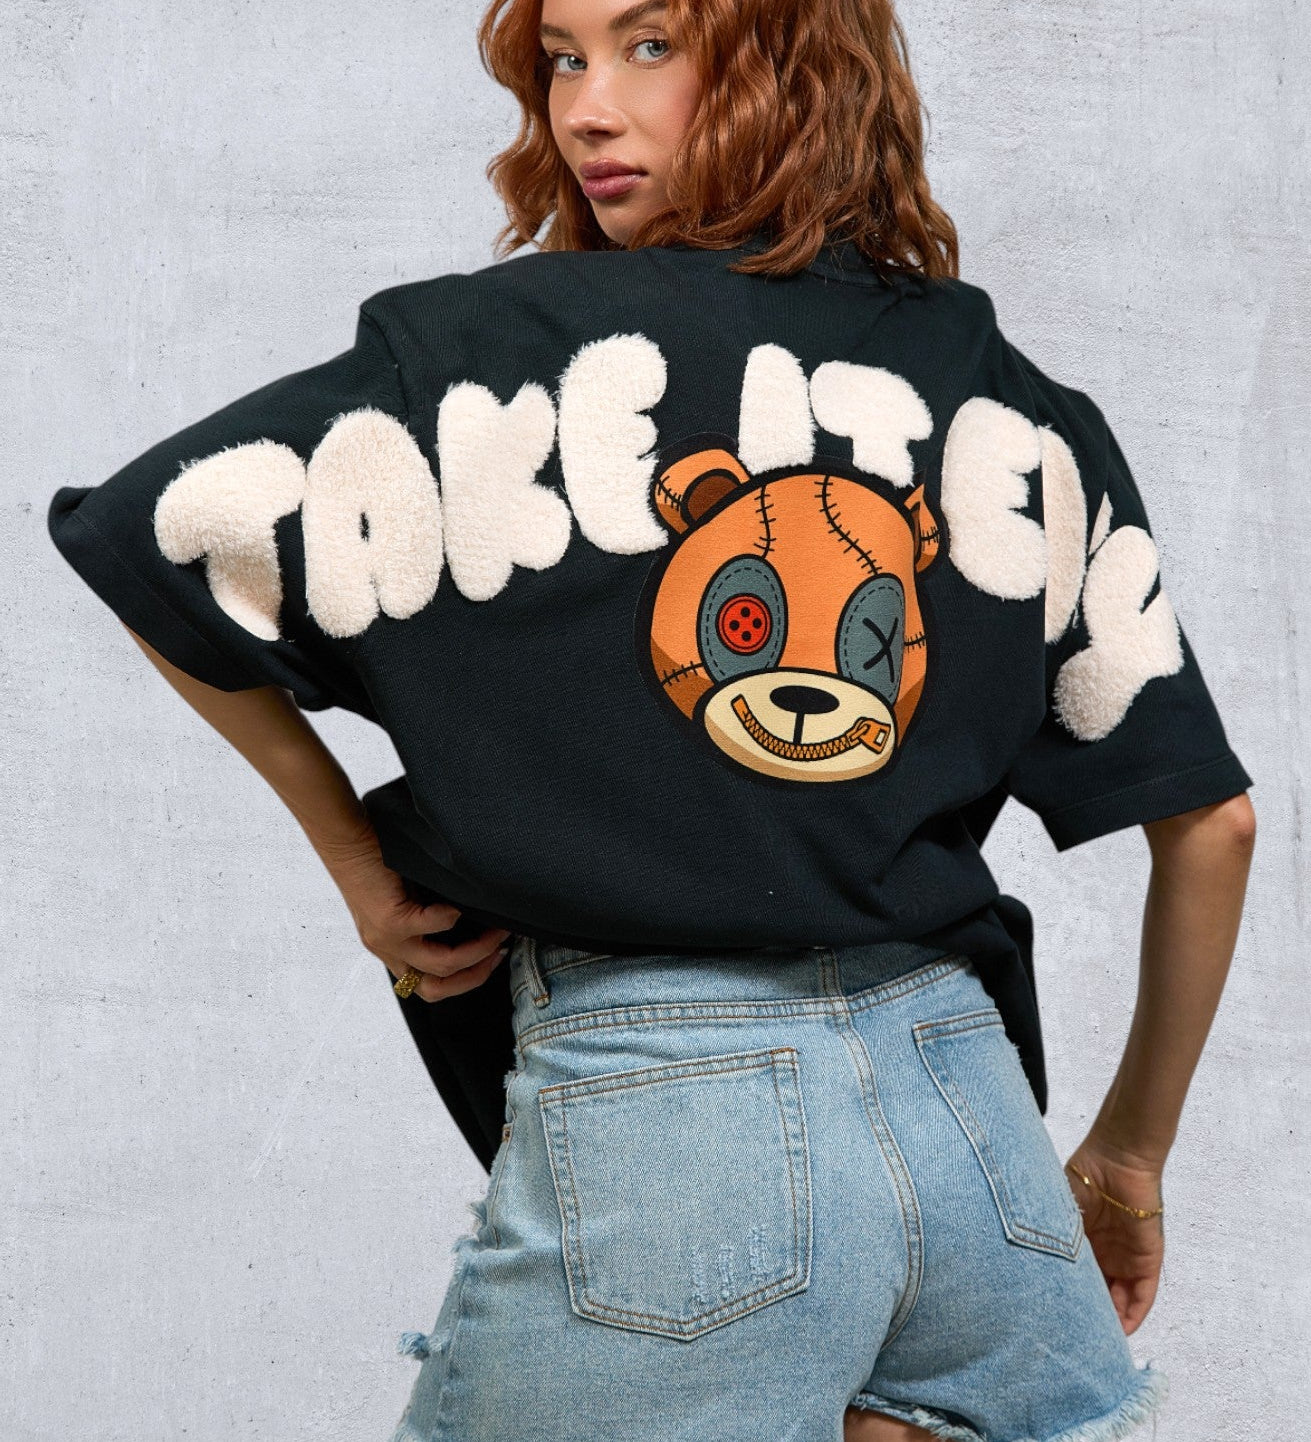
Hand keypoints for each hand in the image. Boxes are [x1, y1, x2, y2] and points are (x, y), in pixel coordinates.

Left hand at [314, 823, 512, 1001]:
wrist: (345, 845)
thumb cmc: (377, 866)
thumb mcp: (401, 903)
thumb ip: (426, 920)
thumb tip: (471, 921)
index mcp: (392, 952)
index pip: (430, 988)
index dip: (466, 980)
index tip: (492, 959)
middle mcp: (388, 952)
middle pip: (438, 988)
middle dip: (476, 973)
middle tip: (500, 951)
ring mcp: (387, 940)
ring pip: (441, 964)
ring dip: (476, 950)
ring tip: (495, 930)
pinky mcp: (388, 920)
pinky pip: (431, 926)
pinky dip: (452, 917)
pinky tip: (463, 904)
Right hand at [1064, 1132, 1165, 1335]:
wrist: (1116, 1160)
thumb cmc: (1081, 1178)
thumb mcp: (1058, 1213)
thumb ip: (1051, 1239)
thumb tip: (1031, 1270)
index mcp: (1081, 1244)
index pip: (1075, 1280)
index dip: (1067, 1299)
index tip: (1053, 1320)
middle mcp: (1104, 1255)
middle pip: (1098, 1294)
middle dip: (1089, 1316)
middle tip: (1073, 1338)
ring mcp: (1126, 1259)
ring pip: (1120, 1300)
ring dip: (1111, 1321)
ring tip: (1096, 1341)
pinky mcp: (1147, 1261)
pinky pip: (1143, 1295)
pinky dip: (1134, 1314)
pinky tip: (1122, 1331)